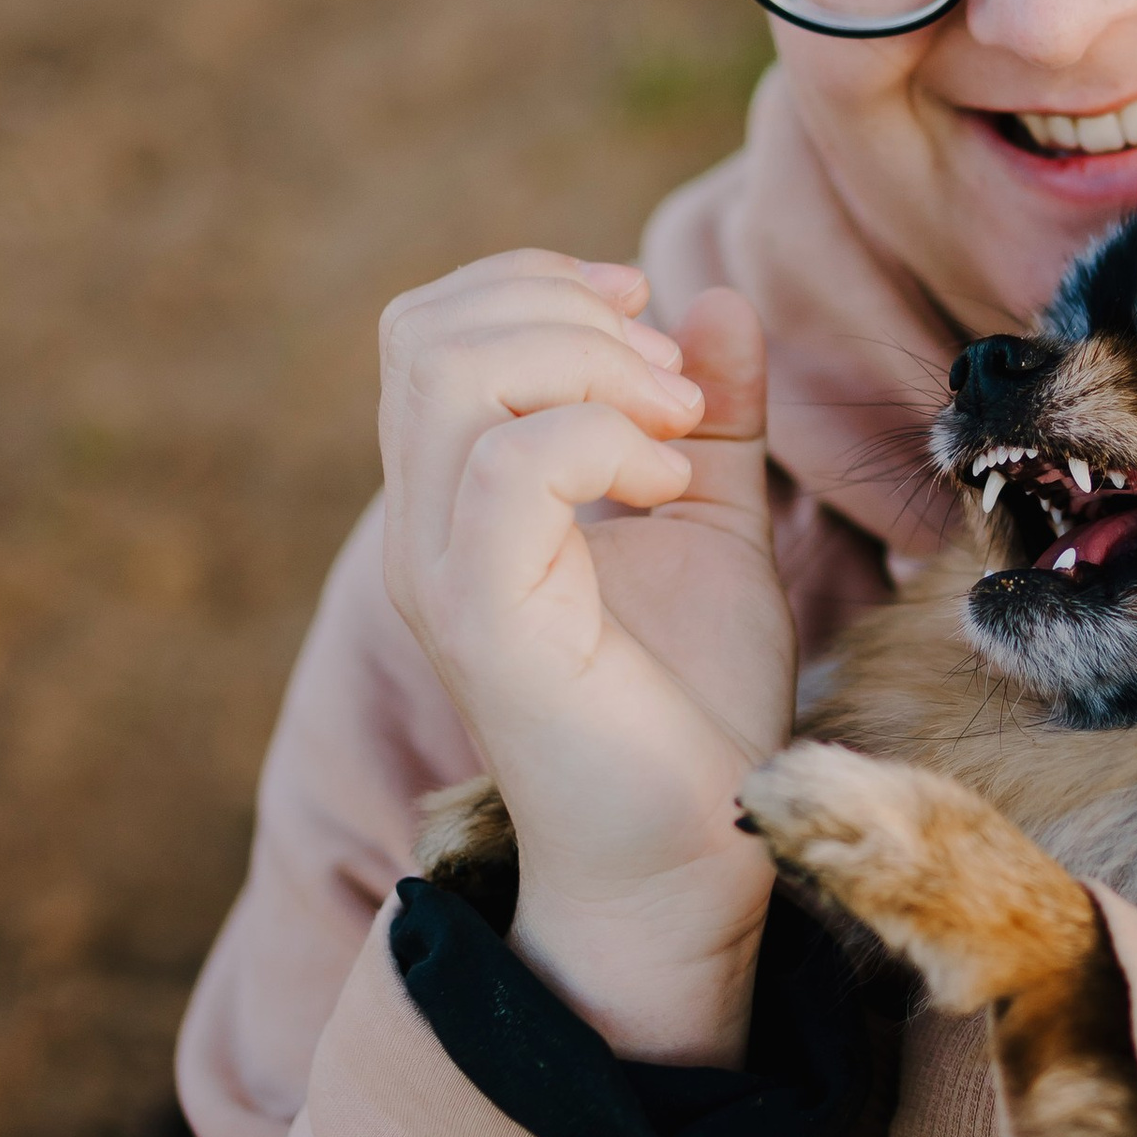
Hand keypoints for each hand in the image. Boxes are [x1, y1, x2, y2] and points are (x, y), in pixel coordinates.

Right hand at [378, 253, 795, 1061]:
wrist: (693, 848)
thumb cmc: (692, 705)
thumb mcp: (713, 524)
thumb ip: (710, 419)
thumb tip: (714, 303)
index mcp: (459, 498)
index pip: (431, 328)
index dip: (537, 287)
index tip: (654, 323)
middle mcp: (425, 528)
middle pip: (422, 331)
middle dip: (563, 313)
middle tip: (673, 386)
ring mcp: (442, 573)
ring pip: (446, 376)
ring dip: (585, 366)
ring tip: (676, 434)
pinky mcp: (482, 621)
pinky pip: (504, 467)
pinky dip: (600, 443)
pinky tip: (669, 493)